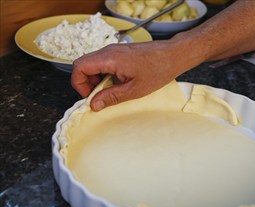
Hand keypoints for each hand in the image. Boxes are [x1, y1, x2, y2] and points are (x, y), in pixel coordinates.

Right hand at [71, 40, 189, 111]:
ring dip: (97, 81)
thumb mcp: (134, 90)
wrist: (174, 55)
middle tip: (100, 97)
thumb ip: (111, 97)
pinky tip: (119, 84)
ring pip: (94, 65)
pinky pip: (104, 63)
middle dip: (87, 84)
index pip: (79, 67)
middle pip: (84, 65)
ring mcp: (114, 50)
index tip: (91, 97)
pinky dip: (106, 76)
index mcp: (109, 58)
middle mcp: (108, 51)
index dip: (79, 84)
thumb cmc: (158, 70)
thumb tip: (94, 105)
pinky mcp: (120, 53)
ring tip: (112, 91)